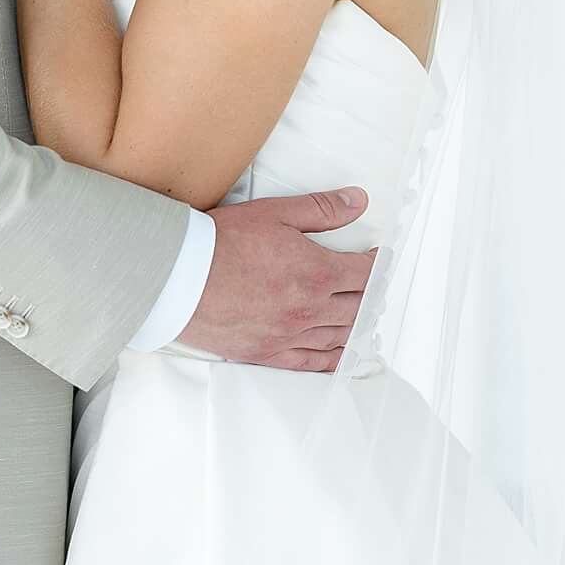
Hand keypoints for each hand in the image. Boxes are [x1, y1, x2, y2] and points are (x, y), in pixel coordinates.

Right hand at [186, 187, 368, 377]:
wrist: (184, 278)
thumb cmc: (225, 242)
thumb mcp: (276, 214)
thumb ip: (321, 210)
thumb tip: (357, 202)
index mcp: (316, 273)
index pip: (363, 274)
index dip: (377, 266)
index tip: (380, 259)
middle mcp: (310, 309)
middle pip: (357, 308)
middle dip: (370, 295)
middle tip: (374, 287)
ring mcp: (291, 336)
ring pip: (340, 337)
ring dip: (357, 326)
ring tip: (364, 316)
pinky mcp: (271, 354)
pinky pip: (313, 363)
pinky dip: (334, 358)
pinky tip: (341, 353)